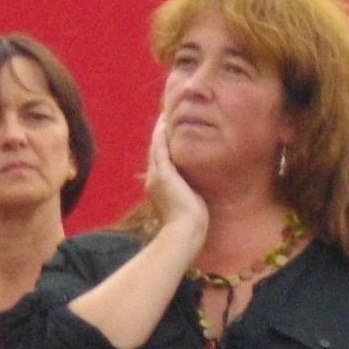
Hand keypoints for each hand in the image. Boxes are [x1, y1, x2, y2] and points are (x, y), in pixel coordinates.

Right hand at [146, 114, 208, 238]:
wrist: (183, 231)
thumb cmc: (189, 224)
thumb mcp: (187, 205)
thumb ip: (187, 194)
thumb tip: (195, 192)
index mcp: (157, 187)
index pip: (158, 162)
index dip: (161, 147)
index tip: (166, 135)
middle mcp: (153, 179)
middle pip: (154, 151)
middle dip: (158, 136)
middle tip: (163, 119)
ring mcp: (157, 175)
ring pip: (155, 147)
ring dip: (158, 131)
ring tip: (163, 117)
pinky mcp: (164, 173)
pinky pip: (160, 148)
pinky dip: (161, 135)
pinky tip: (164, 123)